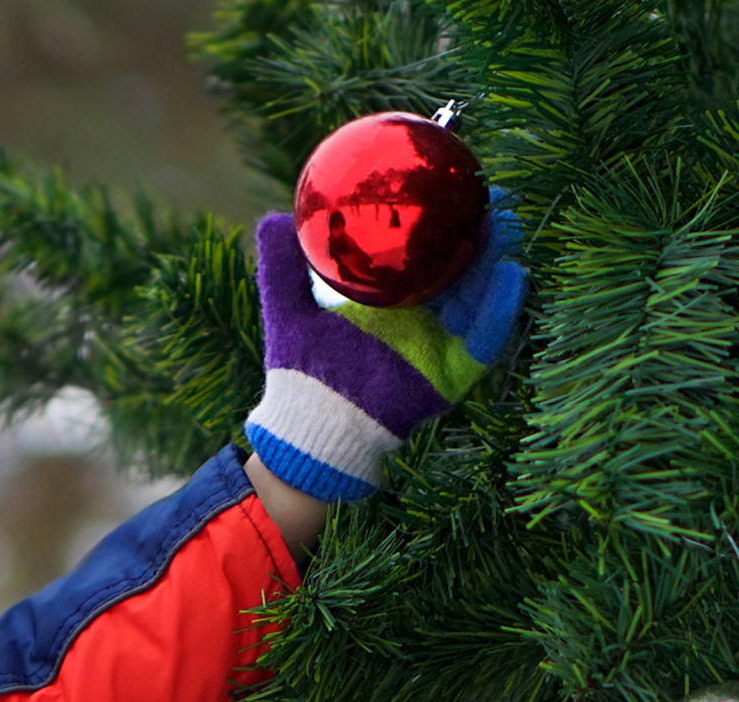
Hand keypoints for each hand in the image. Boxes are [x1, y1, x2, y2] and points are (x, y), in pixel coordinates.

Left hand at [243, 206, 527, 502]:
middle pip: (461, 270)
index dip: (442, 224)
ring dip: (495, 261)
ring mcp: (438, 346)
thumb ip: (282, 268)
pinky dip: (499, 309)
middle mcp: (419, 320)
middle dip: (480, 235)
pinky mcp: (449, 375)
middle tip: (491, 195)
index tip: (453, 187)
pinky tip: (513, 276)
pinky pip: (484, 340)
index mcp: (389, 302)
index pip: (425, 256)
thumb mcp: (289, 310)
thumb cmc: (299, 373)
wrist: (306, 428)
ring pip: (478, 297)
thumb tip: (274, 218)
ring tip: (504, 224)